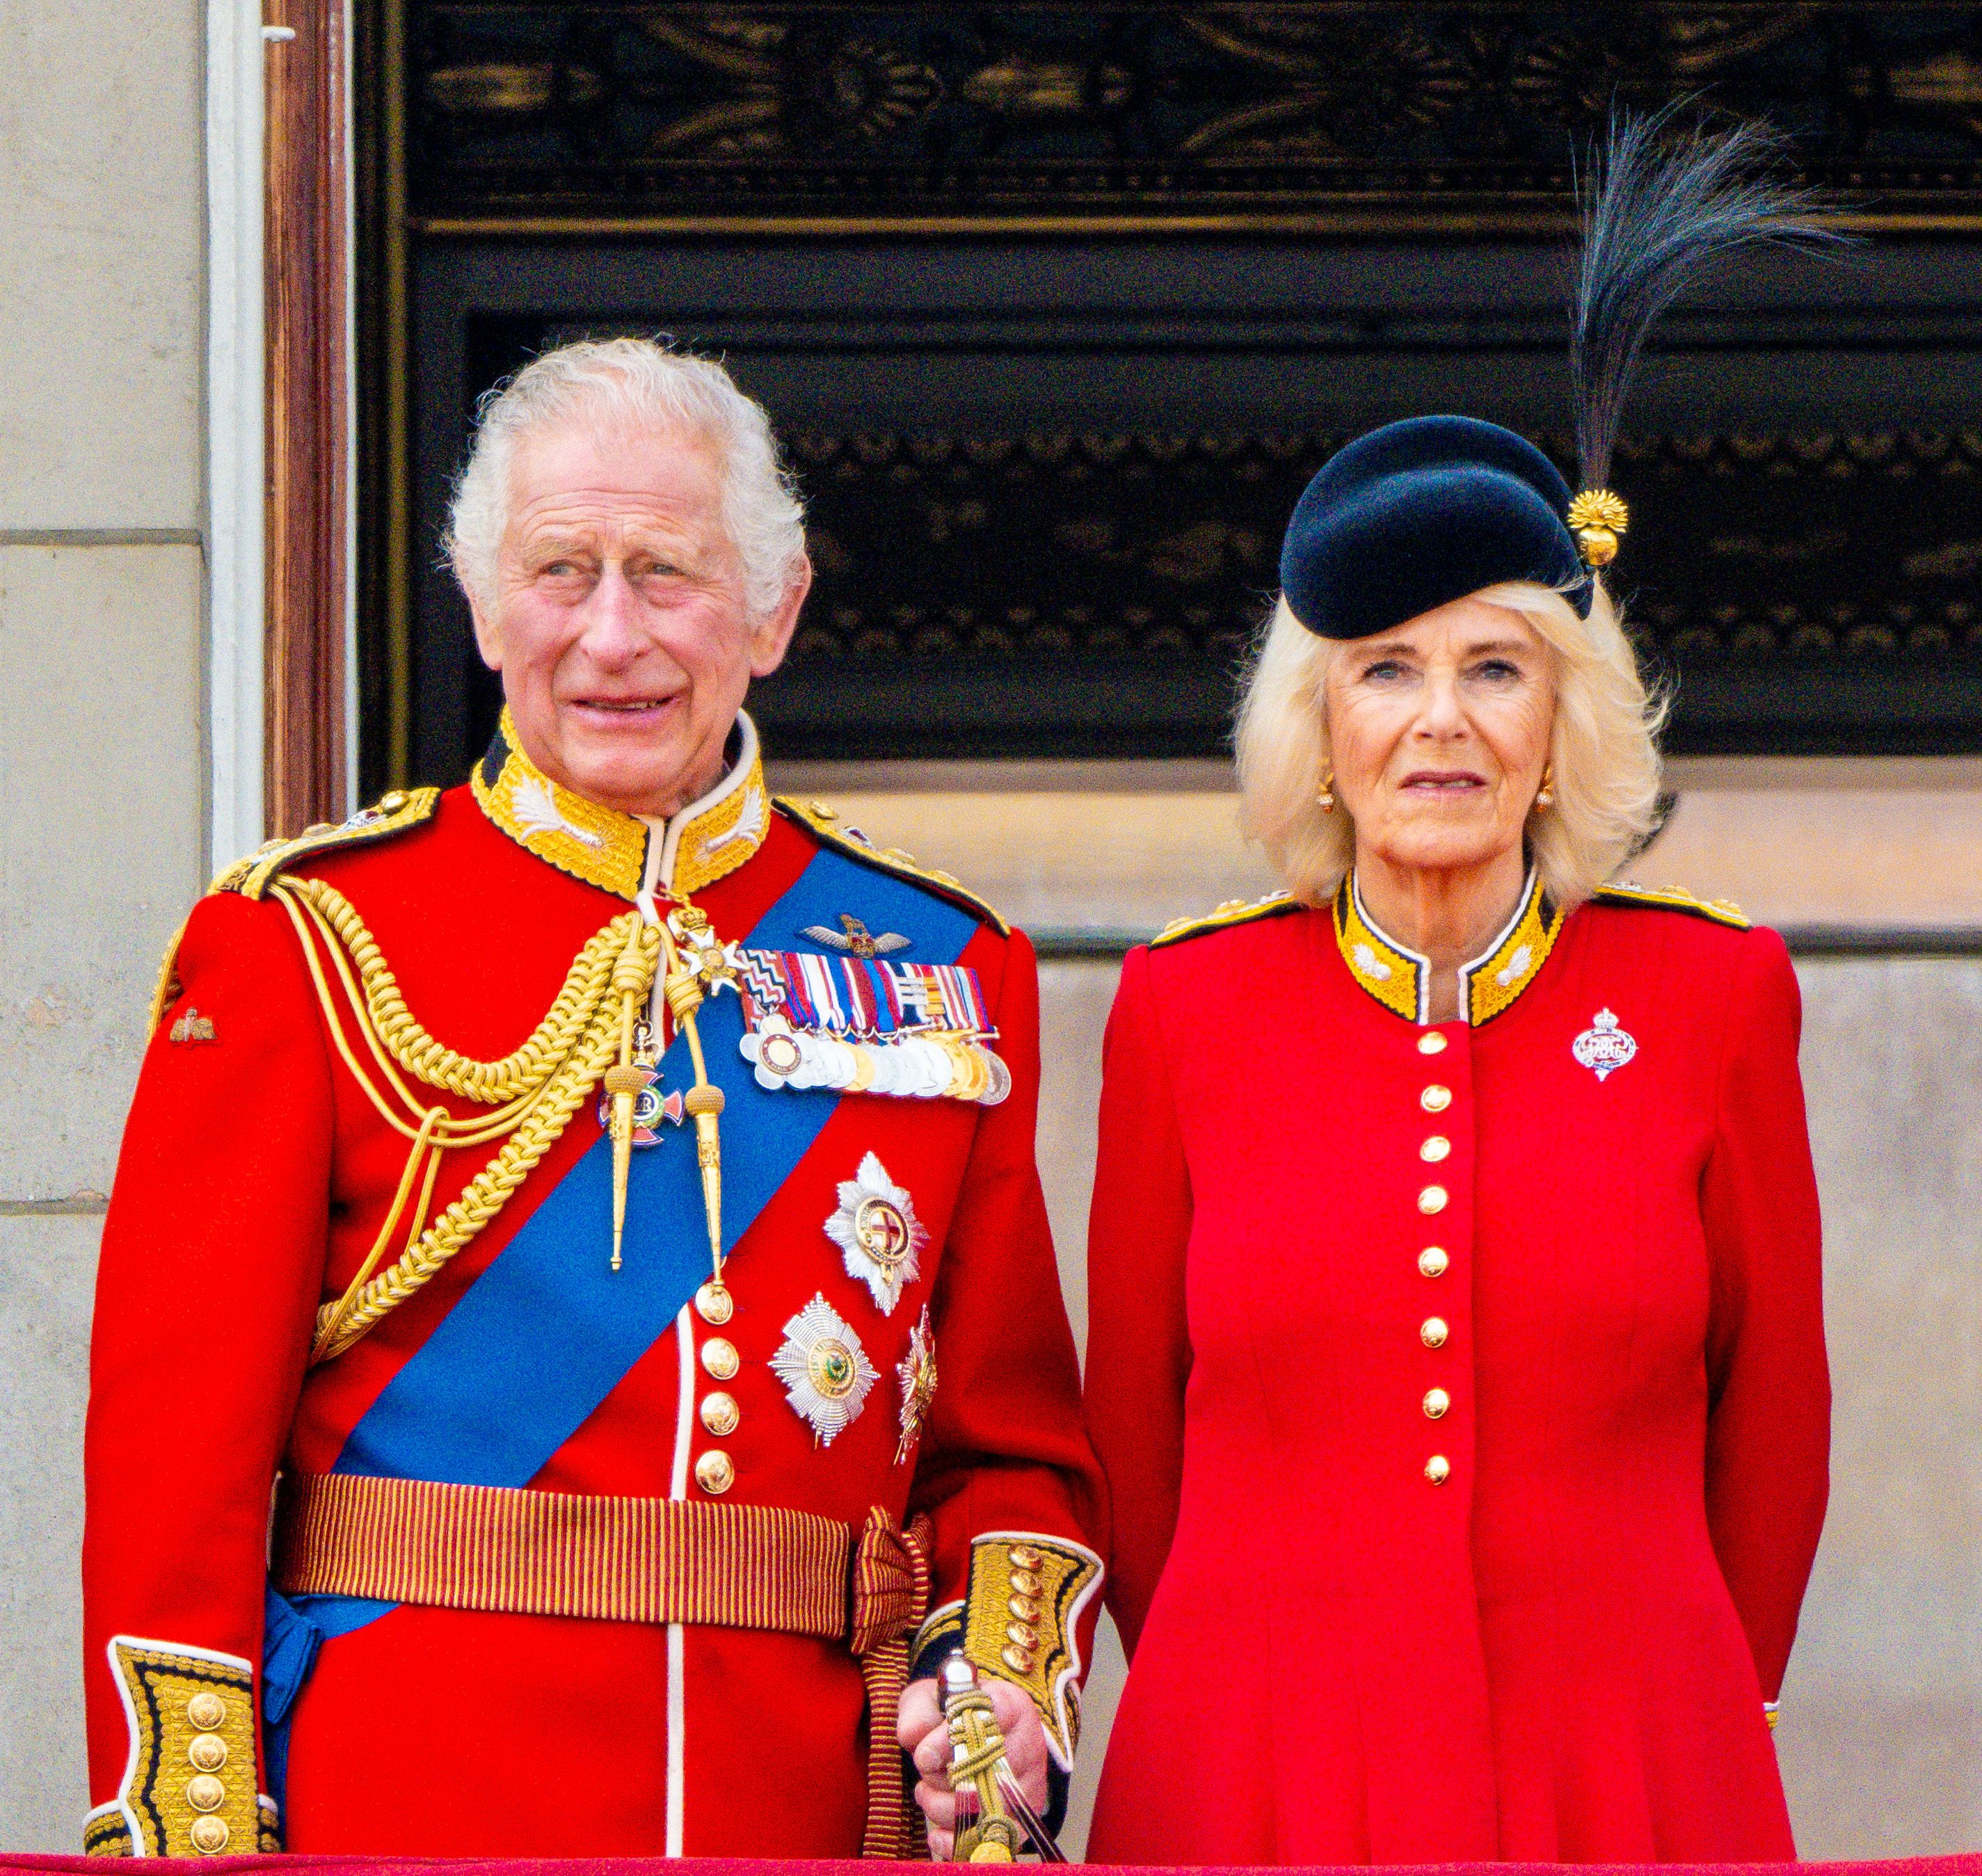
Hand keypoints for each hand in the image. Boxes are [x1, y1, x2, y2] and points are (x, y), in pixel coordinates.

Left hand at [897, 1675, 1051, 1860]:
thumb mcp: (931, 1699)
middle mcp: (1028, 1742)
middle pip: (987, 1771)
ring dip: (945, 1810)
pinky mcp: (1024, 1817)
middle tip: (924, 1777)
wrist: (979, 1734)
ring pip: (989, 1809)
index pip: (986, 1721)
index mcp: (1009, 1704)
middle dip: (944, 1780)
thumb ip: (918, 1712)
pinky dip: (959, 1841)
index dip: (950, 1741)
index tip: (924, 1756)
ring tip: (927, 1795)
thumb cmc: (952, 1715)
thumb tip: (915, 1737)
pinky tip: (938, 1834)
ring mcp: (1030, 1782)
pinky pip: (993, 1838)